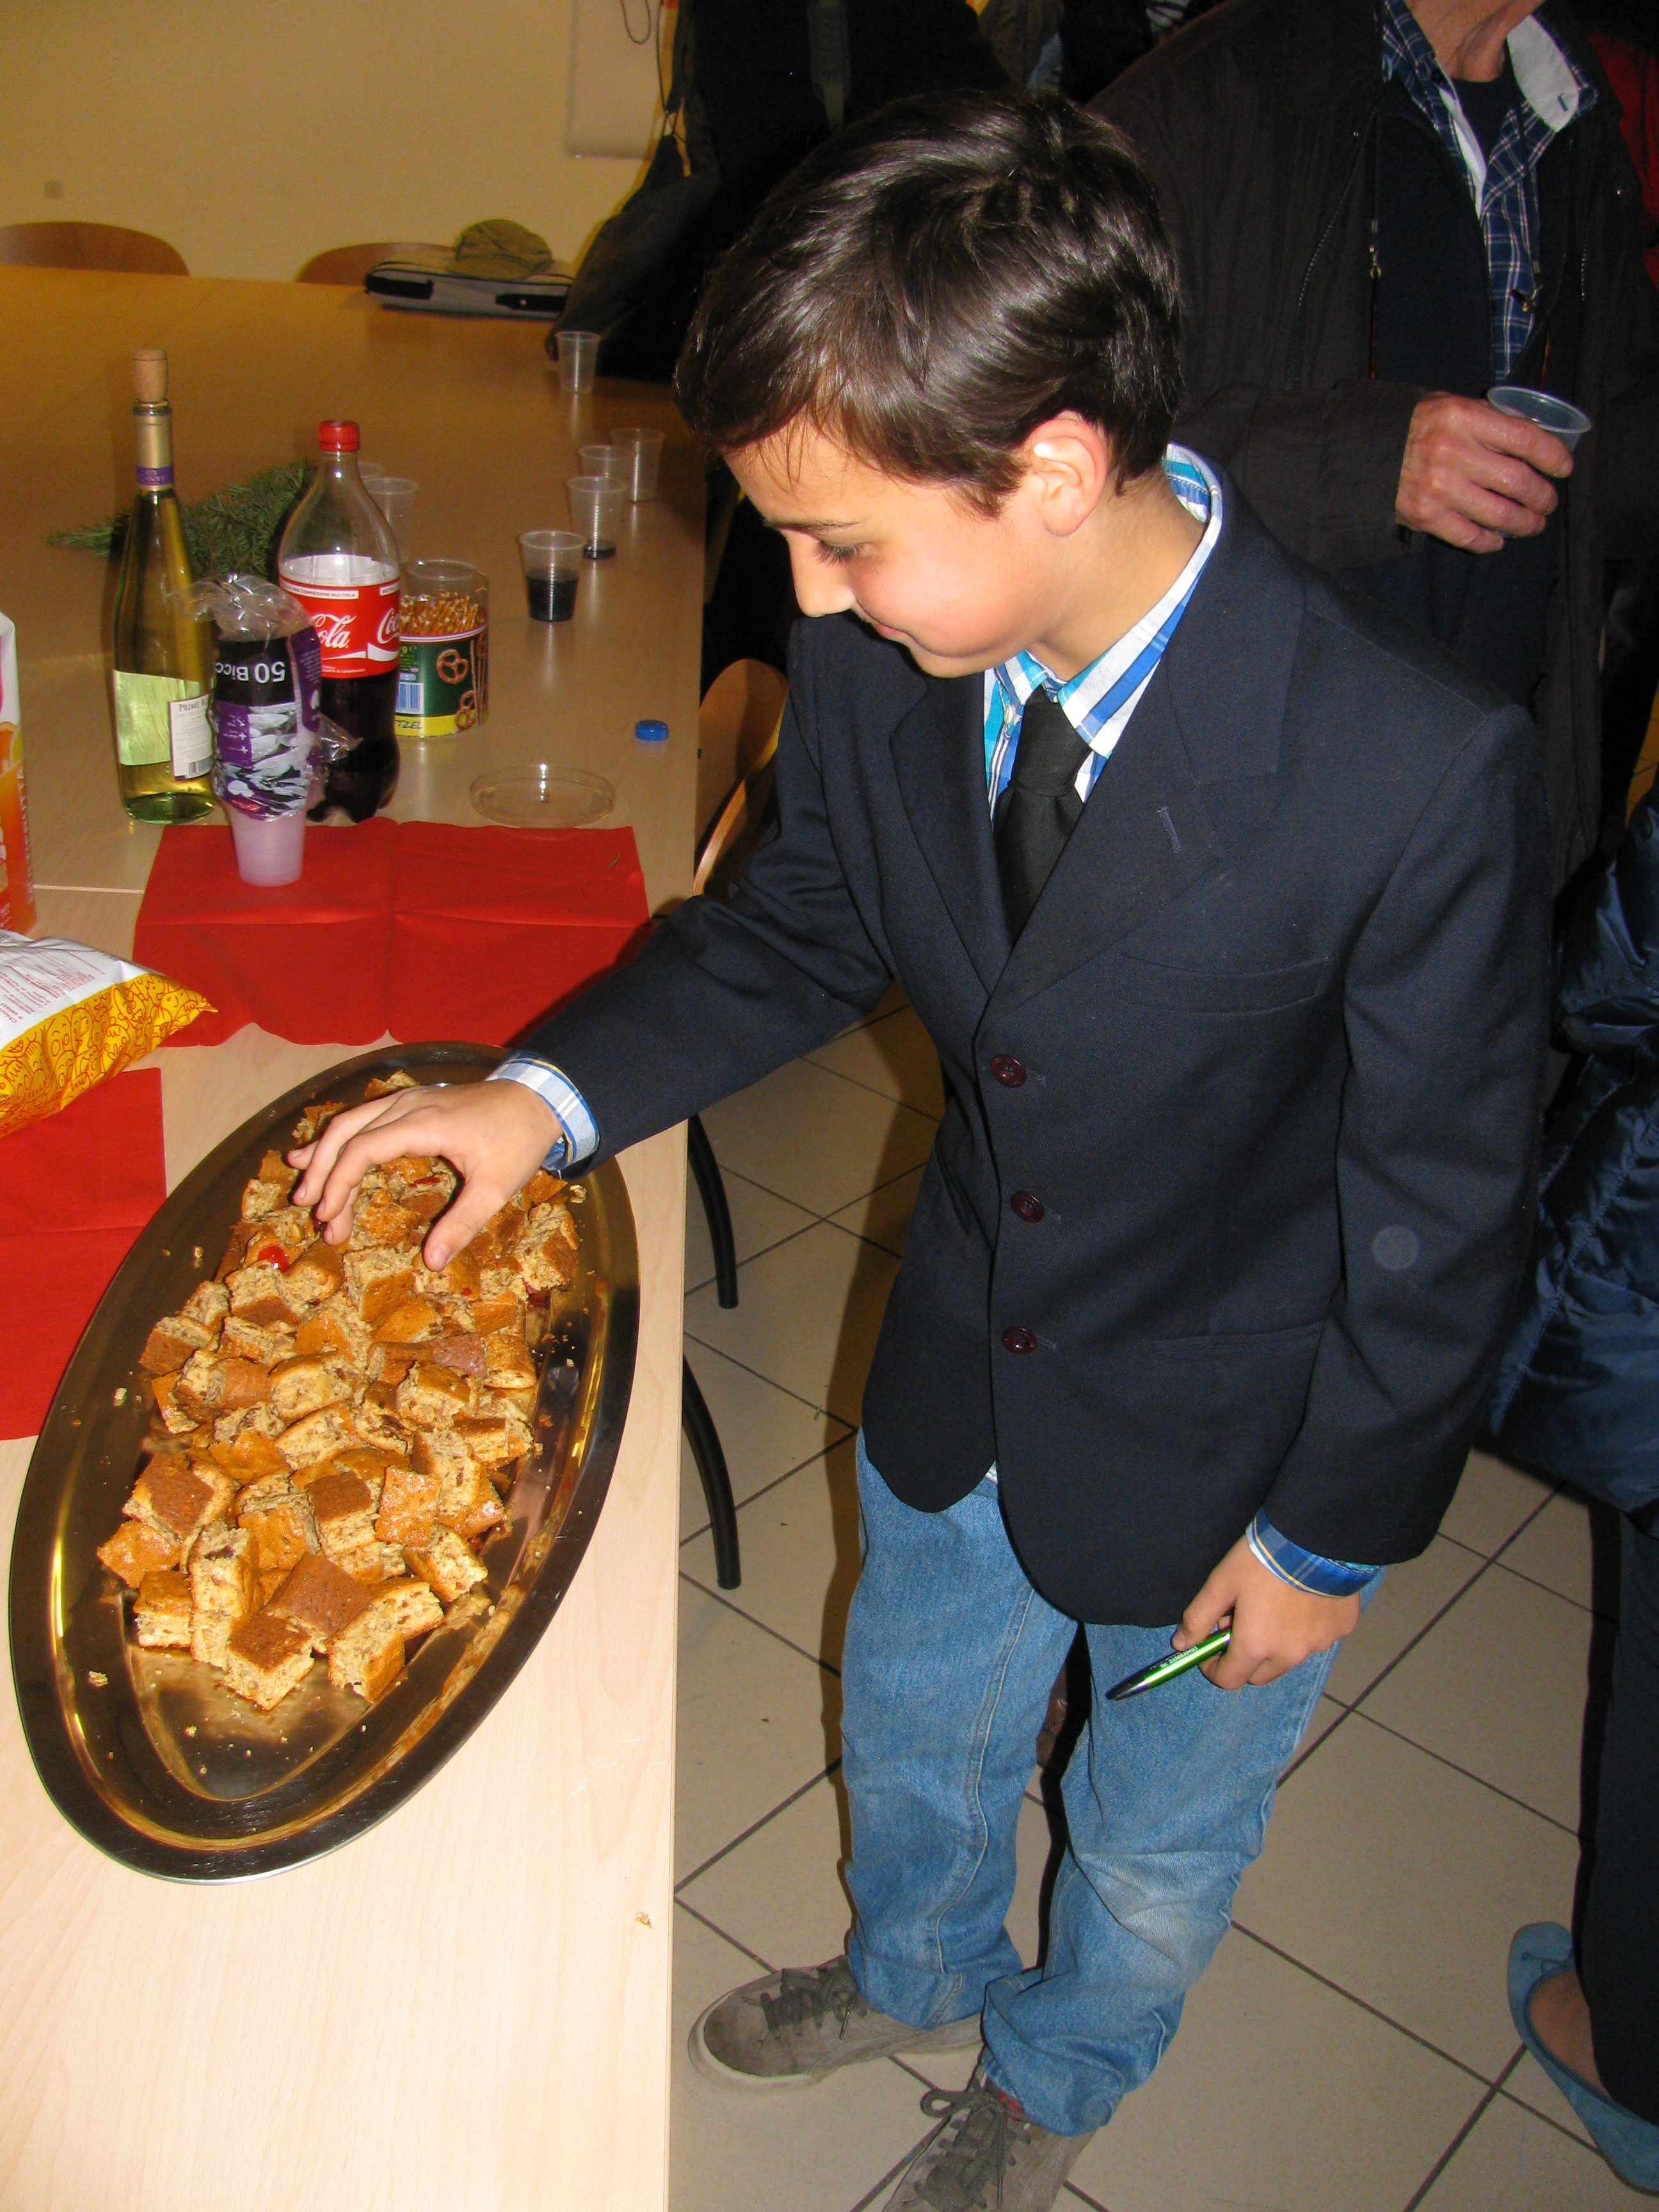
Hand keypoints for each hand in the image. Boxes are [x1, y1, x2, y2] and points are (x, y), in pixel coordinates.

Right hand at [289, 1080, 561, 1269]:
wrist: (540, 1099)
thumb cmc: (518, 1141)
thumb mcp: (497, 1188)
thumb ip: (462, 1224)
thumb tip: (429, 1263)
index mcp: (423, 1123)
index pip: (362, 1150)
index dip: (339, 1184)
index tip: (328, 1218)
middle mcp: (407, 1104)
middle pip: (346, 1133)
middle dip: (323, 1173)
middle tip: (312, 1213)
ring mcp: (408, 1099)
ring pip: (350, 1120)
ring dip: (324, 1153)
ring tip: (301, 1185)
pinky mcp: (412, 1102)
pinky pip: (364, 1116)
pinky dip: (340, 1137)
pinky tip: (318, 1153)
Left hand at [1172, 1531, 1359, 1690]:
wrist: (1316, 1537)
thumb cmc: (1262, 1559)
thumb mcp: (1222, 1582)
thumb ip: (1199, 1617)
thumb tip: (1180, 1644)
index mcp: (1256, 1646)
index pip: (1229, 1679)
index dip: (1214, 1668)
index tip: (1211, 1650)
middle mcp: (1289, 1655)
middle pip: (1260, 1674)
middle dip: (1246, 1658)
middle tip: (1242, 1623)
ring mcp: (1319, 1644)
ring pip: (1290, 1658)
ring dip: (1277, 1645)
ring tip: (1274, 1608)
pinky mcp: (1341, 1630)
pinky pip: (1318, 1638)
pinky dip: (1306, 1628)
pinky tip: (1304, 1600)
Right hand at [1396, 393, 1572, 553]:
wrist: (1363, 452)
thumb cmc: (1414, 426)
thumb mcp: (1451, 406)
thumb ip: (1487, 421)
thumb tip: (1530, 440)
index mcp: (1465, 418)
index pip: (1524, 438)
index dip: (1552, 455)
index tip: (1564, 467)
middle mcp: (1455, 454)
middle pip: (1518, 482)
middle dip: (1542, 496)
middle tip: (1548, 501)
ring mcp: (1440, 489)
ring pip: (1500, 514)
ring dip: (1525, 523)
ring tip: (1533, 524)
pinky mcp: (1427, 517)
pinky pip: (1469, 536)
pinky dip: (1489, 541)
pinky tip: (1498, 539)